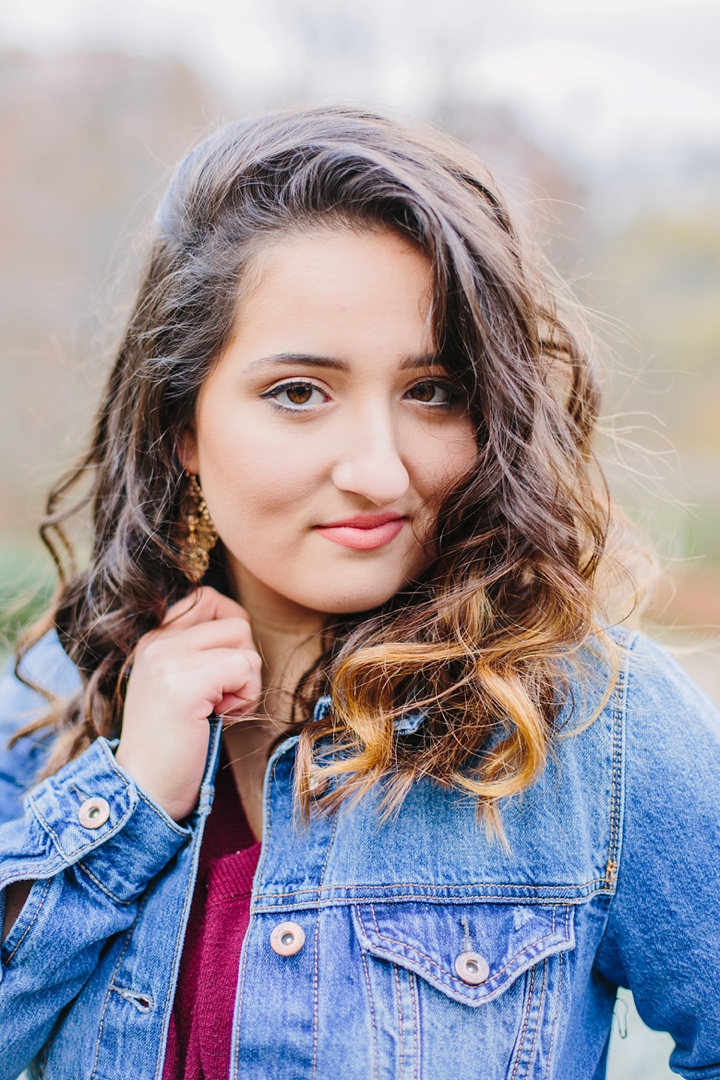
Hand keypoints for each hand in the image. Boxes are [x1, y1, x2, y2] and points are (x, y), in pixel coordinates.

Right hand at [115, 587, 261, 820]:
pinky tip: (221, 718)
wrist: (144, 787)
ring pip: (245, 647)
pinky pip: (245, 669)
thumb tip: (241, 626)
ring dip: (246, 684)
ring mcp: (169, 660)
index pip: (209, 598)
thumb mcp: (178, 682)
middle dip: (243, 663)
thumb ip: (199, 650)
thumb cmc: (172, 741)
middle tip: (221, 697)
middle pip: (236, 622)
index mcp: (154, 637)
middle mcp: (157, 641)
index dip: (232, 630)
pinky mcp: (186, 684)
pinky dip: (246, 698)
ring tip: (219, 710)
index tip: (223, 670)